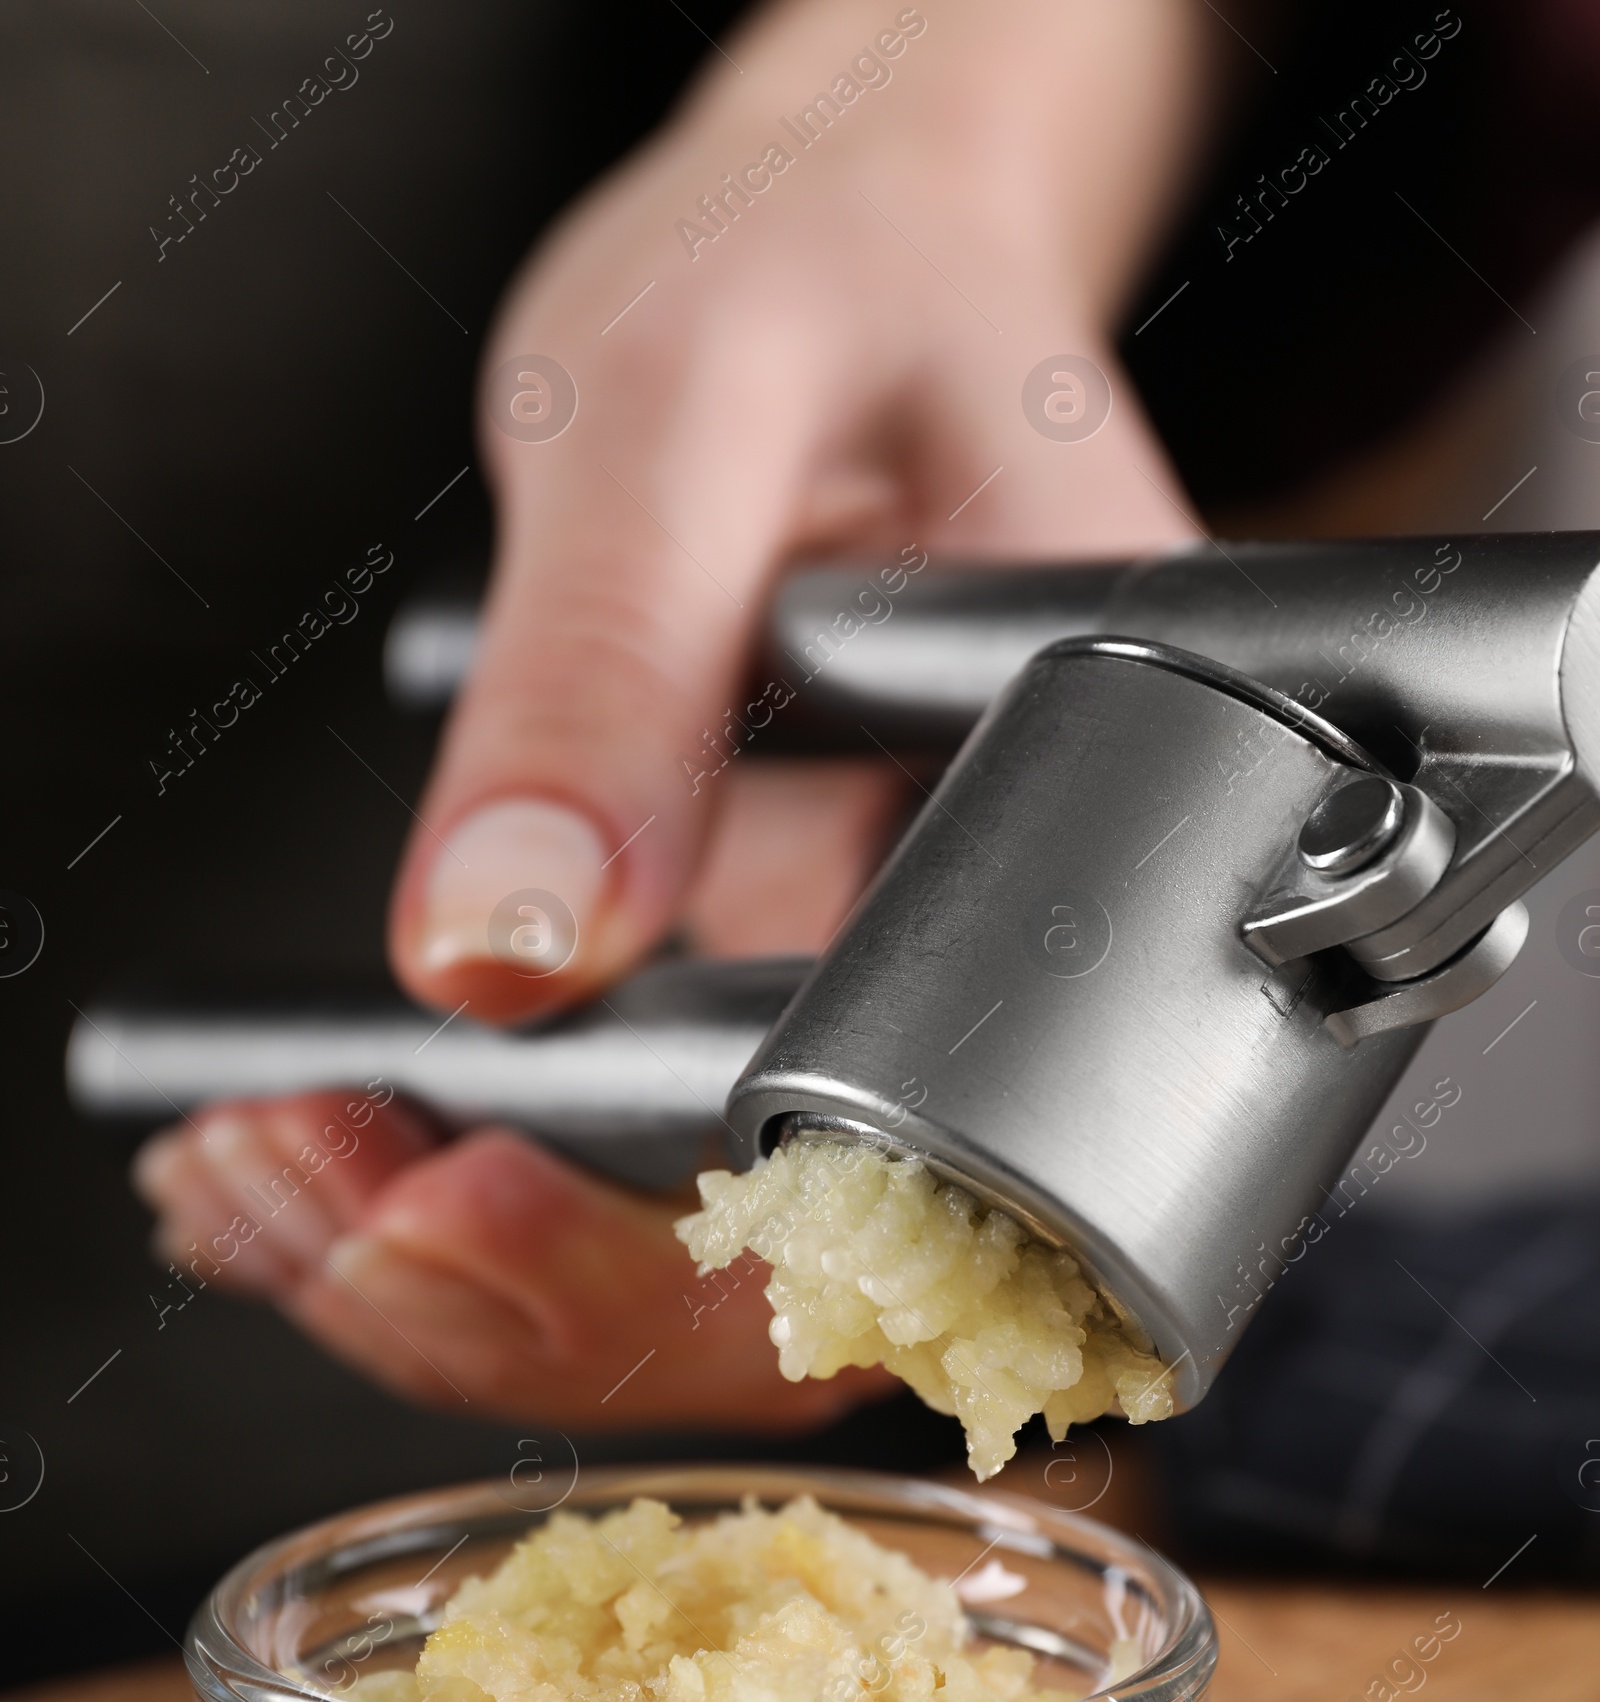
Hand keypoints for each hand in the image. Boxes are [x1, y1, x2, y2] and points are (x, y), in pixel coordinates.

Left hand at [135, 0, 1227, 1433]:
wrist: (832, 266)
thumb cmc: (828, 281)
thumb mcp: (696, 405)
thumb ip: (612, 668)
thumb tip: (506, 958)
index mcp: (1109, 834)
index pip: (957, 1191)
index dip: (714, 1273)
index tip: (462, 1201)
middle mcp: (1025, 969)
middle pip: (822, 1300)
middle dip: (541, 1305)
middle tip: (321, 1206)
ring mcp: (887, 1004)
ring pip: (717, 1279)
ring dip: (462, 1275)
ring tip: (263, 1176)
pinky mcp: (763, 1001)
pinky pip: (636, 1177)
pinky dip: (448, 1195)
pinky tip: (299, 1148)